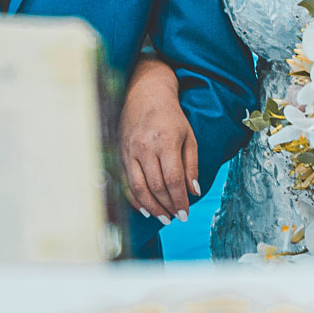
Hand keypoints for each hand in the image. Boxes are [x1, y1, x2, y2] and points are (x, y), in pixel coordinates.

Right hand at [119, 56, 199, 224]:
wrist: (145, 94)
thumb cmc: (171, 117)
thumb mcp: (189, 136)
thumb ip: (191, 165)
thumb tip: (193, 192)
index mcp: (165, 141)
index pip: (172, 180)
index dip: (179, 200)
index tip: (186, 214)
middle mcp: (144, 147)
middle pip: (155, 186)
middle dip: (167, 206)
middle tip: (176, 218)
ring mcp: (129, 151)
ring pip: (138, 188)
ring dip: (151, 207)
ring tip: (163, 218)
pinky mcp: (120, 154)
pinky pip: (126, 183)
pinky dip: (135, 199)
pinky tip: (145, 209)